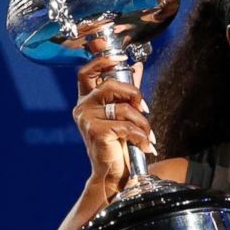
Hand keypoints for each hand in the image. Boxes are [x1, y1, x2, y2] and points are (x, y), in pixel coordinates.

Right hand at [73, 53, 154, 199]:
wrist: (112, 173)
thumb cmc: (117, 143)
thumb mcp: (123, 114)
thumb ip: (127, 90)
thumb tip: (137, 66)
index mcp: (87, 100)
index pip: (87, 73)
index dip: (101, 61)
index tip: (121, 56)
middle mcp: (82, 107)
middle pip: (109, 85)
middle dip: (133, 94)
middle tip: (144, 109)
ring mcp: (86, 119)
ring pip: (123, 108)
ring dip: (142, 123)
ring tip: (147, 136)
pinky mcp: (95, 132)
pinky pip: (126, 126)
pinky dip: (140, 136)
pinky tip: (144, 145)